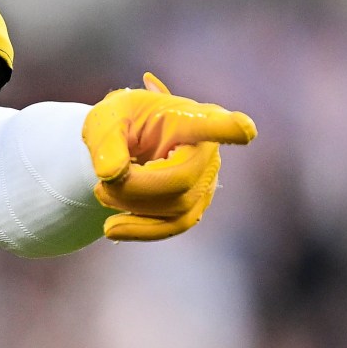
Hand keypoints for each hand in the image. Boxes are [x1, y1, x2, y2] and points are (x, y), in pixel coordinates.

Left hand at [82, 72, 257, 240]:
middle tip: (102, 183)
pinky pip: (174, 226)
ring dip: (131, 205)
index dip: (229, 128)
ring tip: (103, 191)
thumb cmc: (120, 124)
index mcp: (189, 117)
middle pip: (183, 178)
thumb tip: (112, 174)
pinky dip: (141, 230)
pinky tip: (112, 229)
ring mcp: (206, 180)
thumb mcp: (104, 121)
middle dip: (136, 187)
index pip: (211, 123)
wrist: (123, 147)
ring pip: (177, 206)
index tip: (245, 131)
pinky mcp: (194, 206)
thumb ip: (105, 141)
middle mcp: (207, 149)